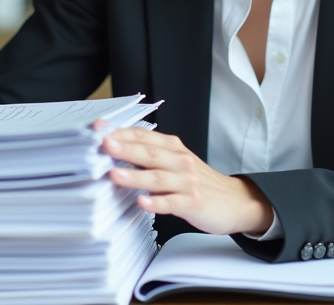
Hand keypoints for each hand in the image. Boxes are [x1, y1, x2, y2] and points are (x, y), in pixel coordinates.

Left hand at [102, 127, 273, 235]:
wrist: (235, 200)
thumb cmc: (198, 181)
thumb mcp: (177, 161)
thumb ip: (151, 155)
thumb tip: (115, 149)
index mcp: (173, 148)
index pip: (144, 135)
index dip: (121, 132)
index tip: (99, 129)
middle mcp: (180, 162)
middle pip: (150, 153)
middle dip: (125, 148)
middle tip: (104, 144)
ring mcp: (187, 183)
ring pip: (157, 178)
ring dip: (135, 175)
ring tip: (114, 174)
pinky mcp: (193, 203)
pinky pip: (172, 203)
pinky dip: (156, 203)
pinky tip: (142, 202)